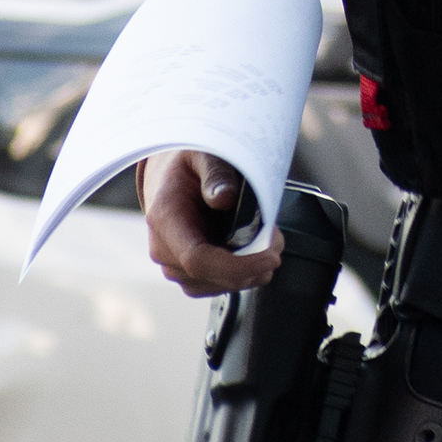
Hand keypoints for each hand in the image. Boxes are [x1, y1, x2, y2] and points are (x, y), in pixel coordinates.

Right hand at [141, 148, 280, 296]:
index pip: (198, 259)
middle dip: (255, 265)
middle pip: (215, 276)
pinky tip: (251, 251)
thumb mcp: (203, 155)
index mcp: (165, 219)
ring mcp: (174, 266)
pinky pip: (220, 285)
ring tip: (266, 241)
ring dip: (252, 270)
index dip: (239, 266)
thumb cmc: (187, 166)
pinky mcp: (187, 275)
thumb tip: (225, 198)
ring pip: (221, 285)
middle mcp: (164, 249)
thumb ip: (215, 173)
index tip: (271, 256)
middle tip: (277, 240)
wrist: (169, 178)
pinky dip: (243, 272)